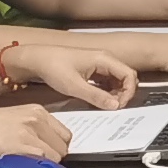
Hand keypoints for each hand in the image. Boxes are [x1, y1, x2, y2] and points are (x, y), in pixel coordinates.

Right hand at [0, 103, 71, 162]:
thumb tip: (48, 149)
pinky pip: (44, 162)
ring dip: (45, 165)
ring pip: (57, 157)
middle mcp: (37, 118)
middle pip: (64, 147)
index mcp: (37, 110)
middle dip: (53, 158)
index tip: (48, 155)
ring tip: (26, 164)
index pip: (65, 135)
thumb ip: (33, 130)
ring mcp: (30, 131)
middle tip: (35, 163)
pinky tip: (23, 167)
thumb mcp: (15, 121)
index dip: (57, 148)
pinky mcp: (21, 145)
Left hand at [13, 38, 136, 108]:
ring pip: (117, 80)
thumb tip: (115, 106)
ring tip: (105, 105)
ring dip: (116, 93)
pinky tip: (98, 100)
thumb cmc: (54, 67)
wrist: (38, 59)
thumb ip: (96, 96)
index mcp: (104, 59)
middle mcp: (105, 59)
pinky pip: (107, 81)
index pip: (129, 75)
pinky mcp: (93, 70)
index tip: (119, 106)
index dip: (128, 92)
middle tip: (113, 107)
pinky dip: (107, 91)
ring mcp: (100, 64)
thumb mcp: (75, 86)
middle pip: (126, 77)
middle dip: (124, 94)